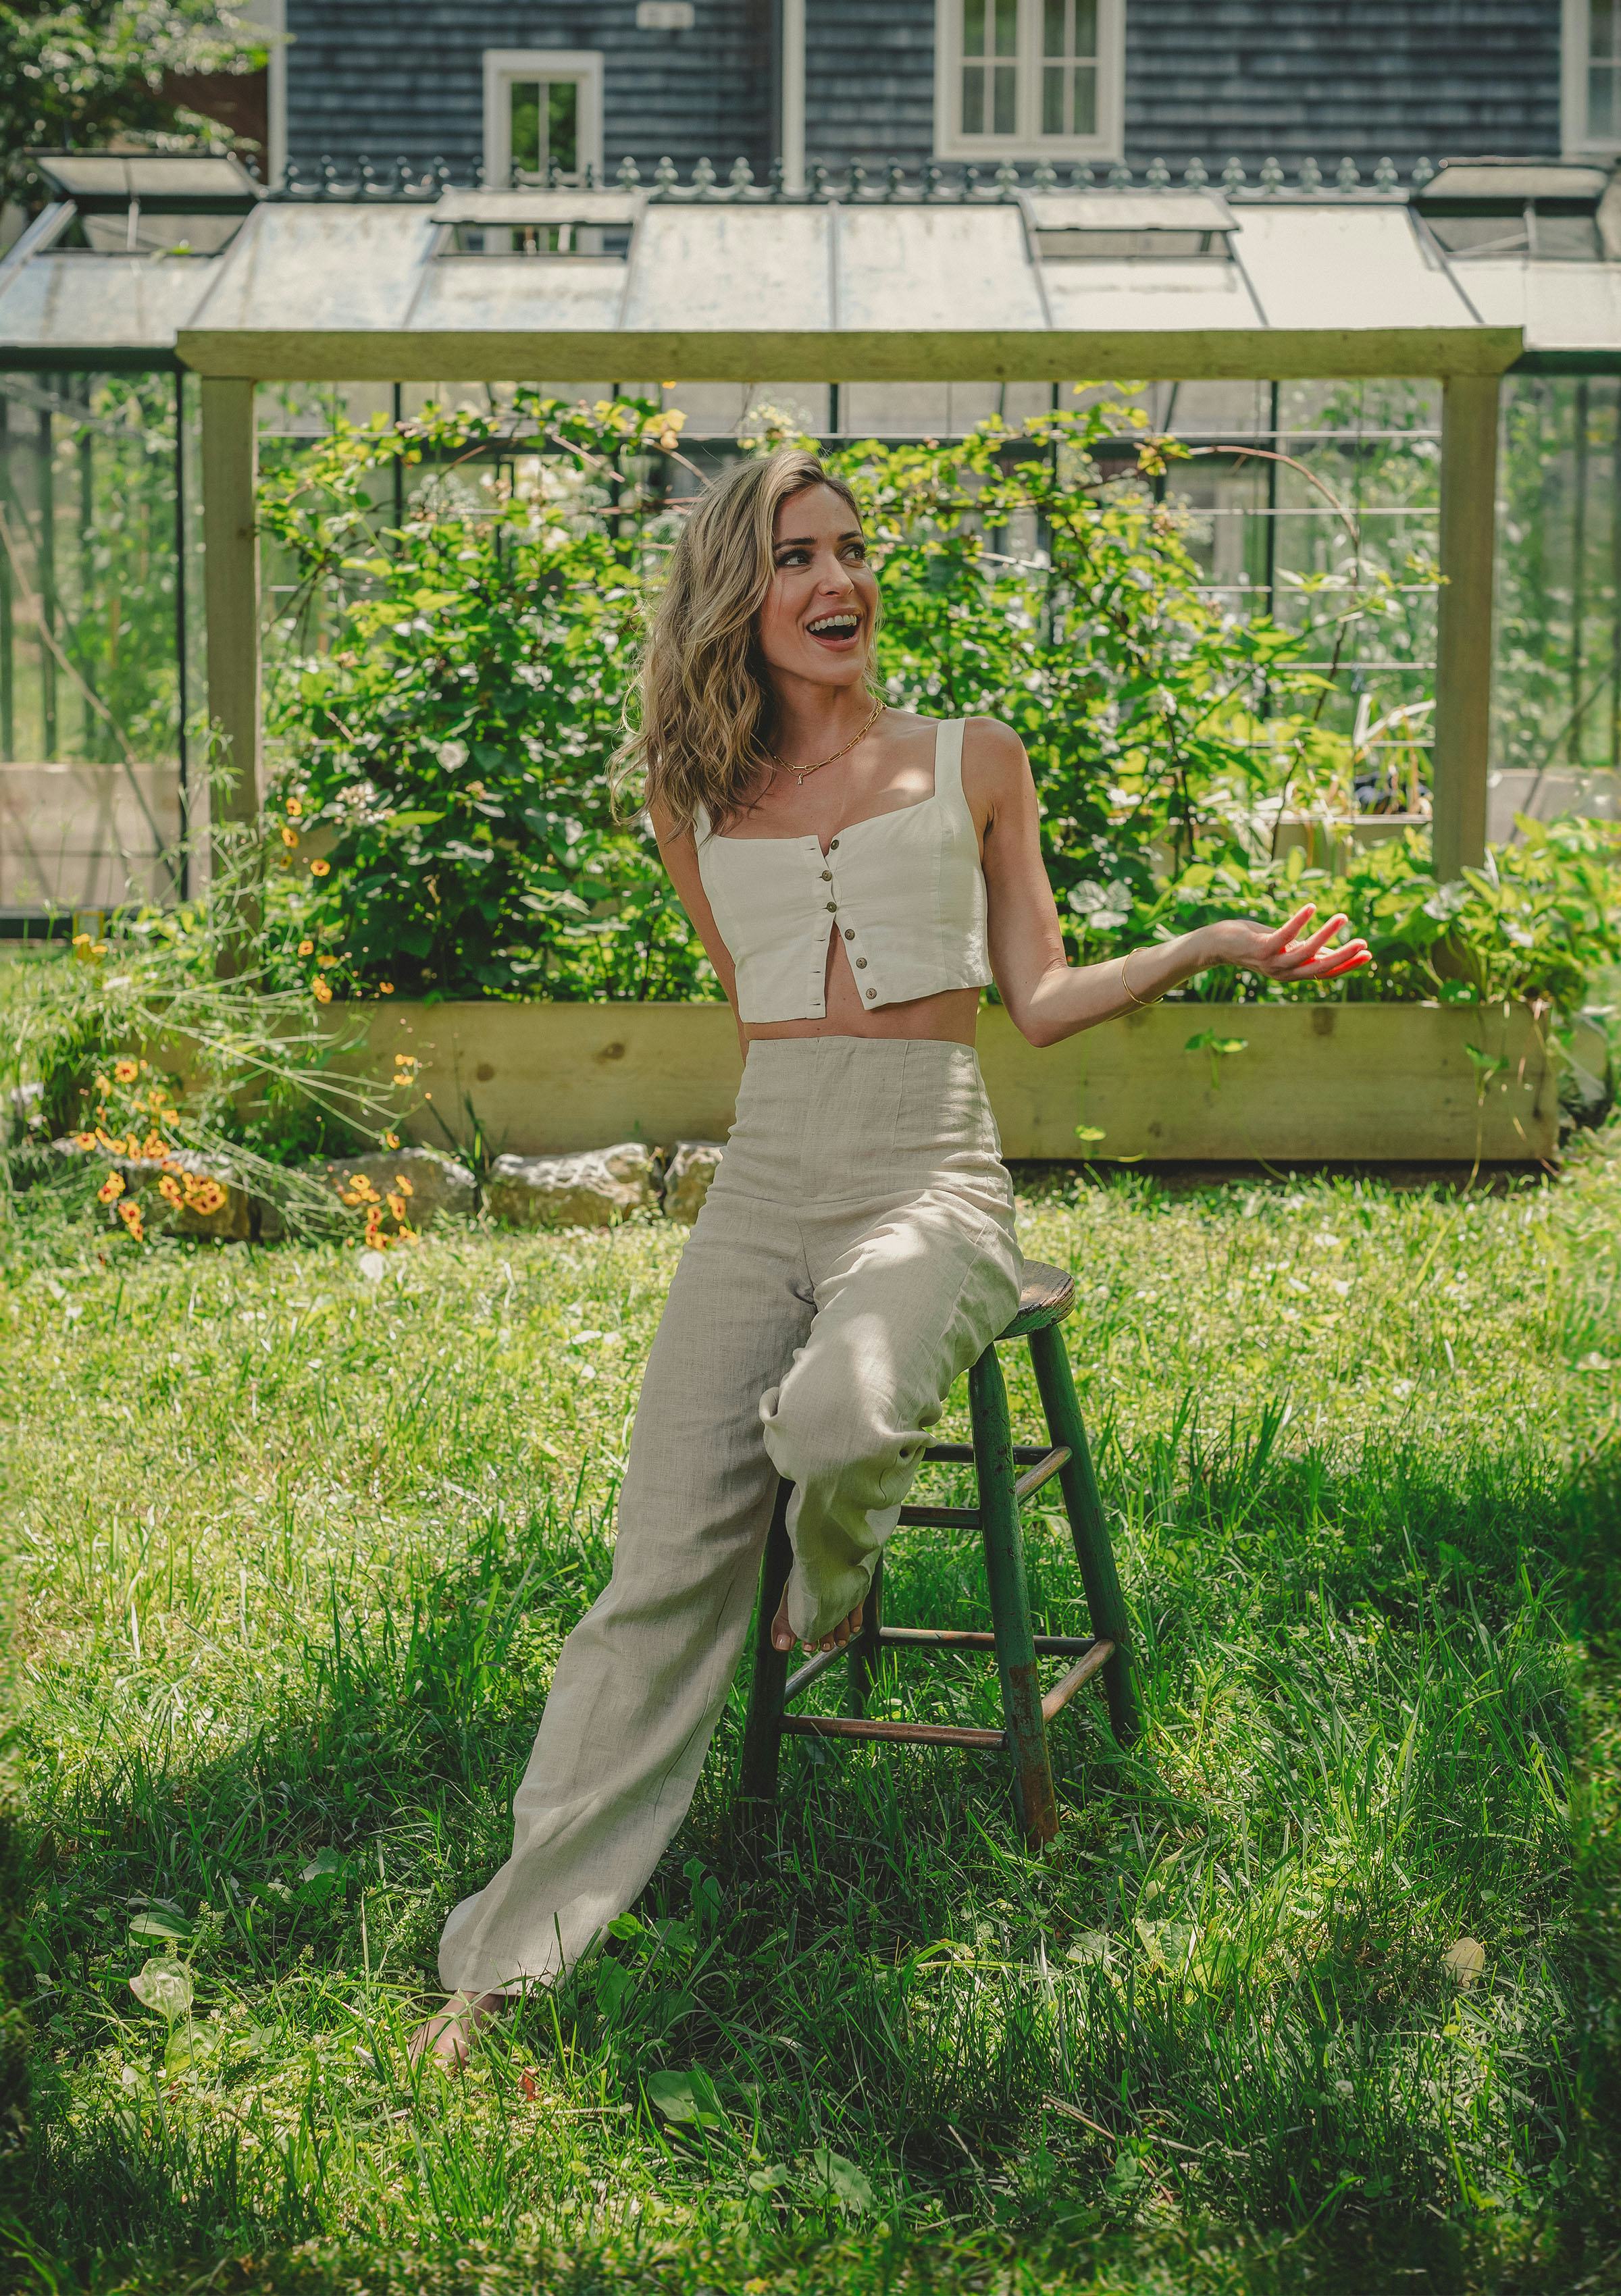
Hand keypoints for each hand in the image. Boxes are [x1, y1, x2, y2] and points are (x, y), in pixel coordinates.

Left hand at [1201, 904, 1371, 982]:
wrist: (1218, 945)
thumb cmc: (1254, 943)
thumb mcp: (1285, 948)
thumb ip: (1307, 951)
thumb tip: (1333, 951)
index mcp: (1293, 973)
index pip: (1326, 972)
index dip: (1347, 965)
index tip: (1368, 955)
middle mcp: (1285, 972)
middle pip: (1320, 967)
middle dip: (1344, 956)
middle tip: (1364, 943)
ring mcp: (1273, 961)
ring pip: (1306, 951)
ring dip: (1326, 934)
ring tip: (1342, 917)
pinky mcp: (1261, 947)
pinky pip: (1285, 935)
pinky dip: (1299, 921)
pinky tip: (1312, 907)